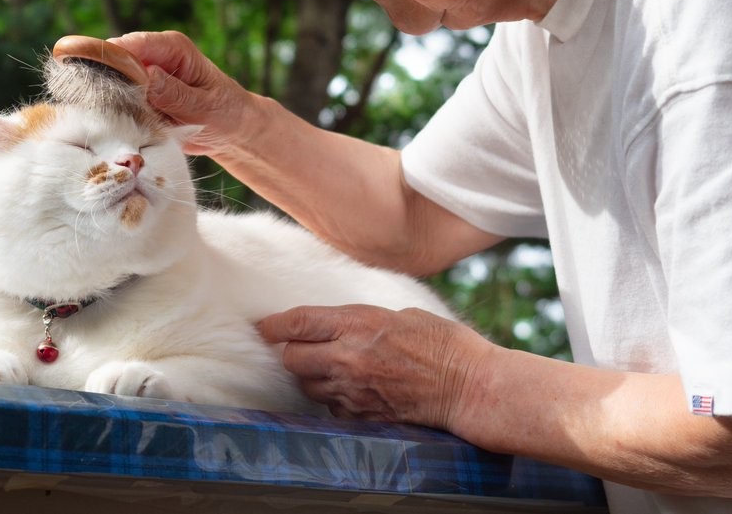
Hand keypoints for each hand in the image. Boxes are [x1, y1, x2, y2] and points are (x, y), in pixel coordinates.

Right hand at [109, 31, 257, 155]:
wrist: (233, 133)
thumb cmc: (227, 113)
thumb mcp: (204, 107)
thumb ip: (175, 94)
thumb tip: (147, 75)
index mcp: (173, 48)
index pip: (133, 44)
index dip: (113, 61)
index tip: (105, 86)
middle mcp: (155, 57)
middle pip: (114, 62)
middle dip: (108, 85)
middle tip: (110, 113)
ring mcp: (144, 77)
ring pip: (111, 83)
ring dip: (111, 104)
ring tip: (121, 124)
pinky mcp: (140, 96)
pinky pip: (117, 102)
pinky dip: (118, 115)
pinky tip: (124, 129)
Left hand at [257, 304, 494, 429]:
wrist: (468, 387)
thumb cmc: (443, 344)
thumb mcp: (402, 315)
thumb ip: (364, 320)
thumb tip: (341, 325)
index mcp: (358, 324)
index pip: (298, 323)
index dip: (274, 324)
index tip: (264, 326)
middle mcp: (348, 359)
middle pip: (292, 359)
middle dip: (291, 352)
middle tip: (301, 346)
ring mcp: (354, 391)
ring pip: (309, 385)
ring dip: (312, 376)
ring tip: (332, 367)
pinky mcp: (363, 416)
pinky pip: (332, 408)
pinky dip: (335, 399)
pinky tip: (353, 390)